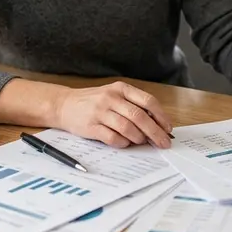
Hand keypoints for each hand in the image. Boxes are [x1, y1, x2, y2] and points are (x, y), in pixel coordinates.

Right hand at [55, 81, 174, 148]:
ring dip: (139, 138)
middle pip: (140, 117)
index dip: (161, 116)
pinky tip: (125, 143)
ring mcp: (100, 112)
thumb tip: (157, 124)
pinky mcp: (91, 126)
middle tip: (163, 143)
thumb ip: (133, 105)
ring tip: (141, 142)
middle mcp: (111, 98)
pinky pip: (112, 138)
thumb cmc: (94, 102)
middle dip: (155, 132)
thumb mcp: (114, 95)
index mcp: (121, 89)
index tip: (168, 129)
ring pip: (127, 128)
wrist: (64, 105)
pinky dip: (123, 143)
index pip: (148, 101)